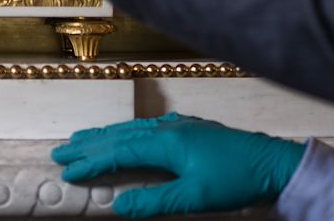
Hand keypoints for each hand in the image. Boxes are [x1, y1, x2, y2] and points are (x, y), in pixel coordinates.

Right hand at [51, 113, 303, 217]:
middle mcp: (169, 128)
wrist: (273, 162)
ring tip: (82, 138)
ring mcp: (180, 126)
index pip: (119, 152)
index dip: (91, 163)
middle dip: (89, 144)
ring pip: (132, 128)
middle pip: (120, 135)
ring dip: (105, 135)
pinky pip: (147, 127)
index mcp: (166, 142)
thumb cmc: (235, 180)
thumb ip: (155, 201)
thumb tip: (119, 206)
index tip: (67, 172)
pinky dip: (127, 131)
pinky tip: (126, 134)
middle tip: (61, 151)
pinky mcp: (191, 129)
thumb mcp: (194, 198)